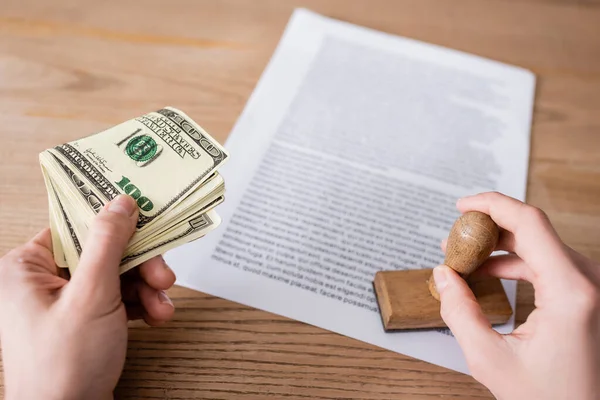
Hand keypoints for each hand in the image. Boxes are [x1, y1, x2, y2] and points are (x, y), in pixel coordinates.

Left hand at [0, 195, 176, 399]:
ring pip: (116, 276)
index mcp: (28, 268)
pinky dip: (139, 305)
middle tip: (162, 274)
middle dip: (139, 265)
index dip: (113, 219)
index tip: (144, 214)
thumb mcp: (91, 295)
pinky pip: (117, 299)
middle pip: (103, 252)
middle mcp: (44, 282)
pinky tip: (156, 316)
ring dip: (145, 289)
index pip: (76, 225)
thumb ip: (108, 244)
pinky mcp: (84, 321)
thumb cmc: (63, 366)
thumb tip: (120, 203)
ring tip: (162, 305)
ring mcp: (65, 303)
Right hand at [433, 192, 598, 399]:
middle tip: (454, 239)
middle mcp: (586, 280)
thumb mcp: (490, 359)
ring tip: (464, 258)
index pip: (528, 222)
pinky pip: (547, 262)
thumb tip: (442, 275)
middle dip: (487, 228)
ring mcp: (589, 286)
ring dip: (499, 246)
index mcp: (569, 291)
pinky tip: (489, 272)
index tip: (461, 205)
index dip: (490, 205)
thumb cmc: (552, 398)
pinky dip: (515, 261)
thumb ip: (459, 312)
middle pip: (532, 229)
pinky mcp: (585, 294)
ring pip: (538, 244)